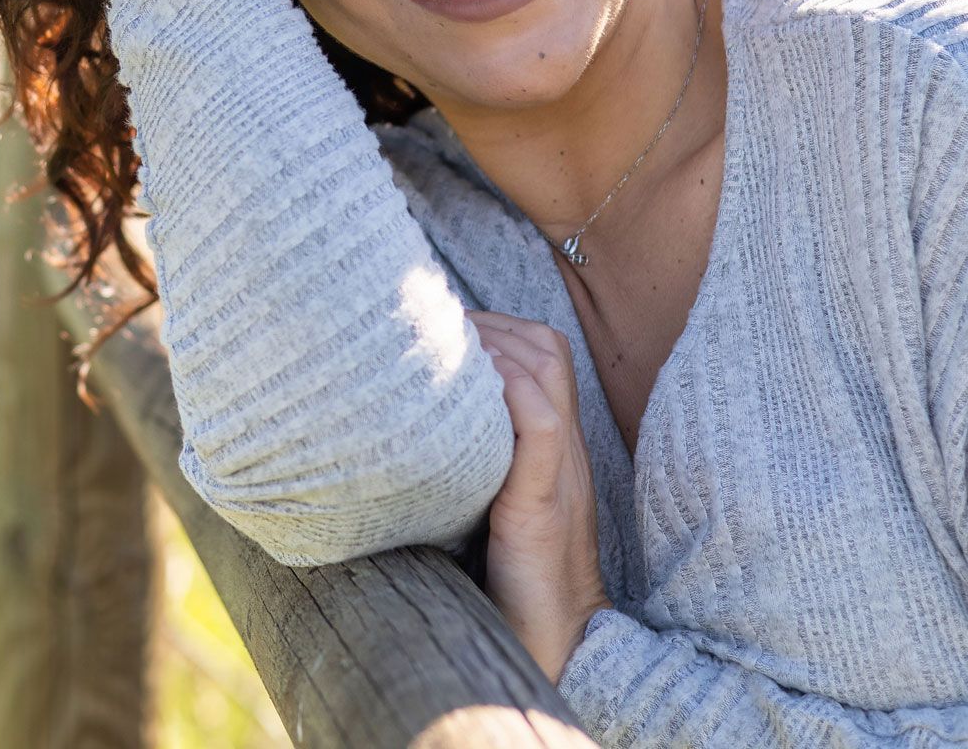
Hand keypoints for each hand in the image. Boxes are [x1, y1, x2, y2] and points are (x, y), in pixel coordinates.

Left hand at [469, 310, 613, 683]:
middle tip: (436, 326)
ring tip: (445, 347)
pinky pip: (539, 424)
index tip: (443, 324)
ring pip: (546, 369)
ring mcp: (560, 471)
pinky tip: (470, 389)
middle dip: (489, 323)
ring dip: (493, 345)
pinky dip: (508, 391)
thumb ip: (473, 461)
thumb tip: (402, 428)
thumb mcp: (493, 503)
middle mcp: (565, 448)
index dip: (495, 326)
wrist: (558, 644)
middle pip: (546, 346)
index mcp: (555, 445)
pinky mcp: (544, 503)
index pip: (543, 350)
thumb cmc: (514, 582)